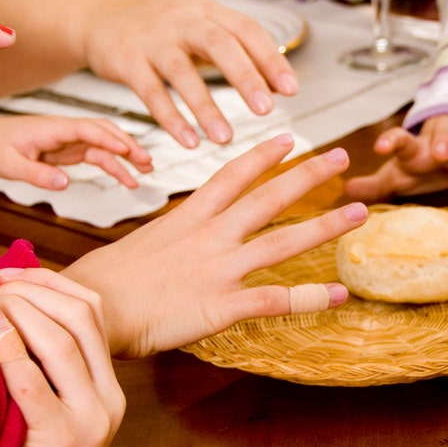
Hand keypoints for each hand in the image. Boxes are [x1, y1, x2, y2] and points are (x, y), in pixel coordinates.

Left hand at [0, 113, 152, 189]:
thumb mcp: (9, 165)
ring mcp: (69, 139)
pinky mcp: (69, 150)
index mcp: (52, 128)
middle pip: (104, 132)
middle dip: (128, 145)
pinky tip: (128, 180)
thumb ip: (38, 174)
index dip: (109, 139)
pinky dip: (114, 166)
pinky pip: (97, 156)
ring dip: (126, 156)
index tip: (128, 151)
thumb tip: (66, 183)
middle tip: (147, 162)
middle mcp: (65, 130)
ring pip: (105, 145)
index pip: (87, 129)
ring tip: (146, 172)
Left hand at [0, 271, 124, 446]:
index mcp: (107, 385)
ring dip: (16, 314)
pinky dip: (9, 351)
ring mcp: (92, 418)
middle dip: (29, 293)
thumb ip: (29, 363)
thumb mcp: (40, 408)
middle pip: (80, 317)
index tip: (5, 274)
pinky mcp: (65, 440)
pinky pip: (35, 383)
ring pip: (62, 340)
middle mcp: (108, 398)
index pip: (91, 310)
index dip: (48, 281)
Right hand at [59, 134, 366, 358]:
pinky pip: (273, 299)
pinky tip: (337, 294)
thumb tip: (181, 243)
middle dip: (308, 175)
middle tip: (341, 156)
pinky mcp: (220, 306)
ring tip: (359, 212)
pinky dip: (309, 297)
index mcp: (188, 219)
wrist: (88, 308)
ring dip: (324, 226)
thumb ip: (171, 240)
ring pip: (282, 241)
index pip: (232, 176)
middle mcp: (209, 237)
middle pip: (268, 198)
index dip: (263, 156)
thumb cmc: (104, 283)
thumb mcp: (141, 247)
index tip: (288, 138)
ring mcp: (218, 270)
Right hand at [80, 0, 298, 148]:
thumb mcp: (202, 28)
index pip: (247, 31)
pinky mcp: (126, 61)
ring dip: (205, 106)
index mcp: (208, 12)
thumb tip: (280, 86)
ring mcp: (153, 40)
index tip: (291, 88)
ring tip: (224, 137)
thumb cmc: (160, 28)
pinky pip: (151, 92)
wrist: (98, 15)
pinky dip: (170, 117)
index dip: (270, 59)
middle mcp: (183, 21)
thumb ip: (239, 53)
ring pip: (182, 72)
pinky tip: (188, 140)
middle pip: (219, 44)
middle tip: (265, 109)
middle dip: (244, 77)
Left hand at [344, 115, 447, 201]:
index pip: (400, 140)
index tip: (379, 147)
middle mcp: (442, 140)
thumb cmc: (422, 162)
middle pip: (441, 136)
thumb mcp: (399, 173)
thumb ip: (375, 184)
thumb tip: (345, 189)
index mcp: (416, 147)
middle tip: (438, 154)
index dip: (390, 141)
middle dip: (441, 142)